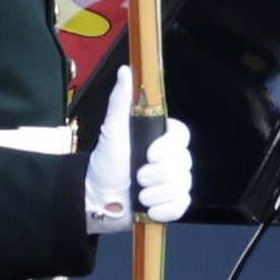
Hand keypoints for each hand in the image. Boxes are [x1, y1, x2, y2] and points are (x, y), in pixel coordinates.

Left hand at [82, 67, 195, 227]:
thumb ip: (121, 101)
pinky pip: (181, 205)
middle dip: (158, 174)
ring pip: (183, 185)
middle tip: (137, 177)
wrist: (96, 197)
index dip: (169, 147)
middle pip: (184, 163)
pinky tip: (149, 209)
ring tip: (138, 195)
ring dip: (157, 193)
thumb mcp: (112, 130)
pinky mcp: (172, 203)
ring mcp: (173, 181)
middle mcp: (171, 159)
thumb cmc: (105, 162)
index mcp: (160, 139)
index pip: (182, 136)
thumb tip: (127, 70)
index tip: (149, 154)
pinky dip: (164, 209)